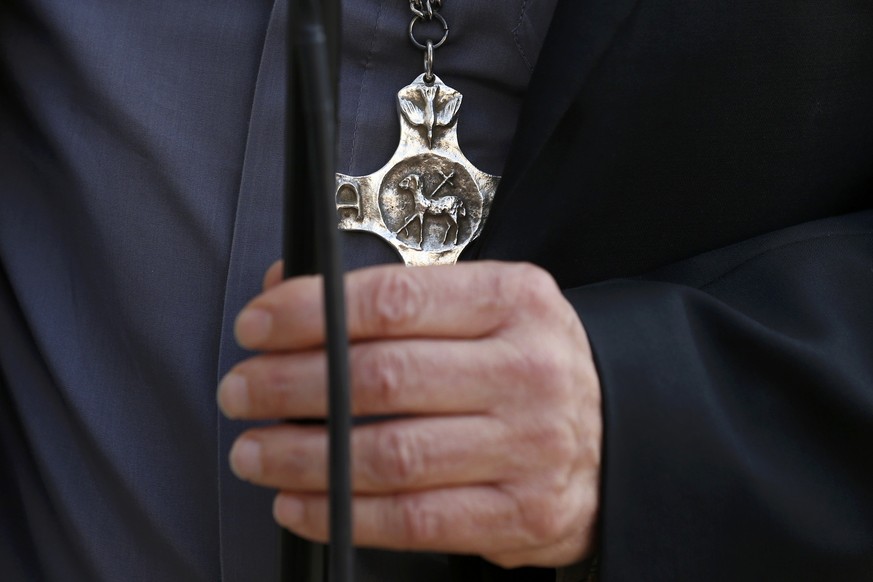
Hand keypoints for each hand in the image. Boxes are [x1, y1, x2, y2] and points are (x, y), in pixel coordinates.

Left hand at [218, 261, 600, 567]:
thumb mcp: (483, 306)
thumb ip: (394, 296)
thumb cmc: (526, 363)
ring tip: (253, 450)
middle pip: (384, 377)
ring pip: (392, 454)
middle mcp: (527, 370)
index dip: (311, 312)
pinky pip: (416, 520)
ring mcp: (529, 447)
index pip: (395, 299)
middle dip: (290, 385)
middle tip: (241, 390)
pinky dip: (343, 514)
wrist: (616, 433)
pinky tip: (298, 502)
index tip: (256, 325)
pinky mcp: (523, 513)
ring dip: (303, 455)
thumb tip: (285, 293)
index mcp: (514, 301)